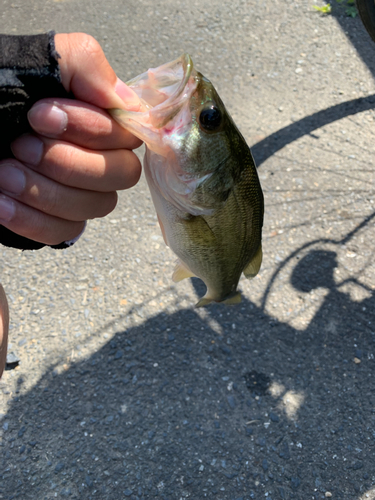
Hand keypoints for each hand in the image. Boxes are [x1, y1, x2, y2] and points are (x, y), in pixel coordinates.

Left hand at [0, 33, 141, 245]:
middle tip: (22, 146)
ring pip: (94, 206)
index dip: (93, 131)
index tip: (41, 116)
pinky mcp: (60, 221)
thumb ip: (87, 67)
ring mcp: (82, 193)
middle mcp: (99, 157)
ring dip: (44, 190)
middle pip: (122, 174)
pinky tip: (2, 201)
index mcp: (100, 120)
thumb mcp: (39, 62)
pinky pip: (65, 231)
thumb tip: (125, 102)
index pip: (129, 136)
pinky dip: (31, 219)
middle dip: (69, 163)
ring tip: (3, 172)